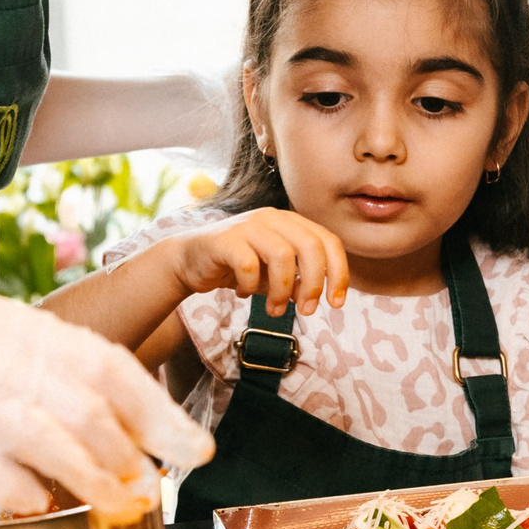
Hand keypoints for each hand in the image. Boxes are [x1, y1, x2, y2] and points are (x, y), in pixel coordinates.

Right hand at [0, 276, 216, 520]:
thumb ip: (54, 375)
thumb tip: (124, 426)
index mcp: (27, 332)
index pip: (111, 368)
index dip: (160, 414)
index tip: (194, 451)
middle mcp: (1, 360)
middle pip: (86, 407)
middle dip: (128, 455)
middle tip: (147, 492)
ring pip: (42, 435)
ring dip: (87, 476)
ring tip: (113, 505)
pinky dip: (12, 484)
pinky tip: (34, 501)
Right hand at [166, 208, 348, 316]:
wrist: (189, 261)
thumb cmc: (237, 267)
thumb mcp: (273, 275)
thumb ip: (296, 281)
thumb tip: (313, 296)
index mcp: (290, 222)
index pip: (328, 241)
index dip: (338, 273)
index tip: (336, 303)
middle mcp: (272, 218)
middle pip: (311, 246)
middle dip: (314, 284)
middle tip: (306, 310)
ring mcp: (248, 225)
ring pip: (282, 255)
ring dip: (282, 291)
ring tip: (273, 310)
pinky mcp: (225, 239)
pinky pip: (249, 265)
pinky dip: (251, 287)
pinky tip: (244, 294)